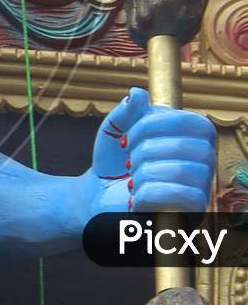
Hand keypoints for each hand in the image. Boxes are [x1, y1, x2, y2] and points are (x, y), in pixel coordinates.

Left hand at [85, 87, 215, 218]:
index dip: (156, 125)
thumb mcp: (115, 129)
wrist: (99, 196)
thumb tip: (137, 93)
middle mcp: (205, 160)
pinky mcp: (192, 211)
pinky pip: (175, 194)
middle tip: (129, 160)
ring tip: (133, 178)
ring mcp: (201, 186)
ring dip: (143, 172)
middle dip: (145, 151)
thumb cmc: (115, 161)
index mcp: (192, 136)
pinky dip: (145, 192)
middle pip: (185, 146)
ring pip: (180, 170)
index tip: (128, 137)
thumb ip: (127, 110)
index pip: (193, 122)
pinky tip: (136, 195)